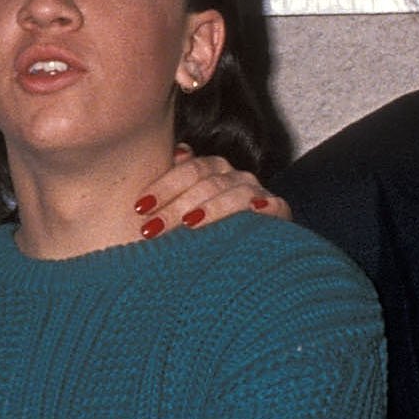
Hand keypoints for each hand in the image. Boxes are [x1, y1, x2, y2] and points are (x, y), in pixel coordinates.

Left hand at [136, 144, 287, 237]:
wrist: (234, 263)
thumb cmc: (197, 237)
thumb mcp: (178, 215)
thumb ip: (170, 191)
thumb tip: (175, 154)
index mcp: (210, 170)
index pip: (189, 169)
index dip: (164, 186)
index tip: (140, 207)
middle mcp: (234, 176)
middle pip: (208, 181)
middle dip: (177, 205)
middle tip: (150, 229)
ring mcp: (257, 192)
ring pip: (236, 192)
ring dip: (212, 208)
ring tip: (190, 224)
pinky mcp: (278, 212)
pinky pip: (276, 205)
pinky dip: (267, 206)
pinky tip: (256, 212)